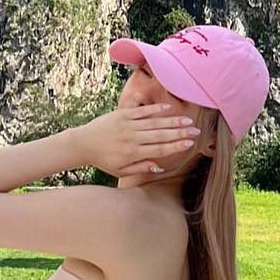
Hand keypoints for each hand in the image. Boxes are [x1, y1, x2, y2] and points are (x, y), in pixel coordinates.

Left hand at [75, 103, 201, 177]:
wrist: (83, 143)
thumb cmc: (103, 160)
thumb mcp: (121, 171)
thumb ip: (140, 168)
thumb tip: (159, 166)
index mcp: (133, 153)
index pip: (160, 149)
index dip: (176, 145)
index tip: (190, 143)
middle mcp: (132, 138)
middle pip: (161, 135)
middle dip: (180, 133)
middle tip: (196, 131)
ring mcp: (127, 124)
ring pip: (154, 122)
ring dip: (172, 121)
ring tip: (187, 120)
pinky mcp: (122, 114)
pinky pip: (142, 111)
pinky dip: (155, 109)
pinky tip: (168, 108)